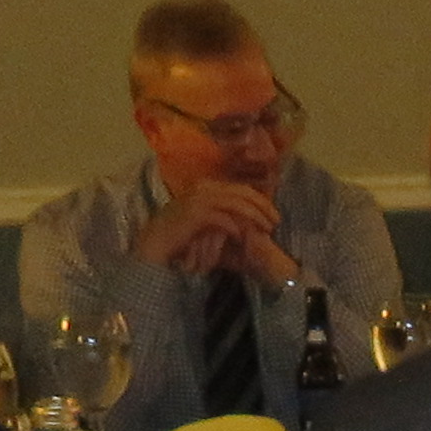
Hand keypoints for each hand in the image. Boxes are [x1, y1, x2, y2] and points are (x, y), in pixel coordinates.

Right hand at [148, 177, 288, 283]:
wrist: (155, 244)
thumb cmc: (182, 236)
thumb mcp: (207, 221)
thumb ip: (225, 216)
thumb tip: (250, 220)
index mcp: (207, 186)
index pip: (241, 189)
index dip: (261, 201)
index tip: (274, 215)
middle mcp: (203, 187)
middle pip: (242, 193)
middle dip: (263, 207)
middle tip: (276, 222)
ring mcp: (198, 198)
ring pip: (236, 203)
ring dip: (254, 217)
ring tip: (266, 230)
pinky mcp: (194, 213)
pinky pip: (222, 218)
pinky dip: (235, 227)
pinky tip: (243, 236)